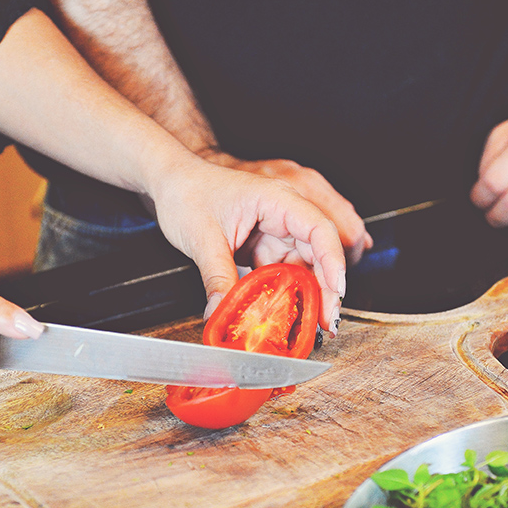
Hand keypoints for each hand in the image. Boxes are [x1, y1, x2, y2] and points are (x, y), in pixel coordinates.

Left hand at [147, 158, 346, 333]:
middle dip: (326, 288)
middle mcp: (284, 213)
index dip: (333, 261)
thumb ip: (216, 277)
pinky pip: (284, 272)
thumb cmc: (188, 192)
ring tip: (308, 324)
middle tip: (326, 321)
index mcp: (276, 199)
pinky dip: (286, 293)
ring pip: (304, 266)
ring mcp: (276, 230)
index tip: (336, 291)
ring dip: (307, 294)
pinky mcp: (266, 246)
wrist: (171, 183)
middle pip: (319, 251)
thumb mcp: (202, 238)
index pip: (318, 228)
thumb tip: (222, 311)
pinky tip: (285, 313)